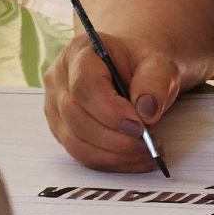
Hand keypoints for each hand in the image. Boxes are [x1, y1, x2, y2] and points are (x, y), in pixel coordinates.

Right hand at [44, 31, 180, 172]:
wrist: (129, 72)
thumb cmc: (139, 66)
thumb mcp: (157, 64)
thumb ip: (154, 82)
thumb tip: (146, 111)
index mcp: (79, 52)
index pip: (85, 86)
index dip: (111, 112)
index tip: (140, 126)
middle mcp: (59, 80)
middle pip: (77, 118)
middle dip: (116, 139)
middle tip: (149, 145)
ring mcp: (56, 109)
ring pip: (77, 143)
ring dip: (115, 155)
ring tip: (147, 153)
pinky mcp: (63, 132)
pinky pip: (82, 155)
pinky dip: (111, 162)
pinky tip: (134, 159)